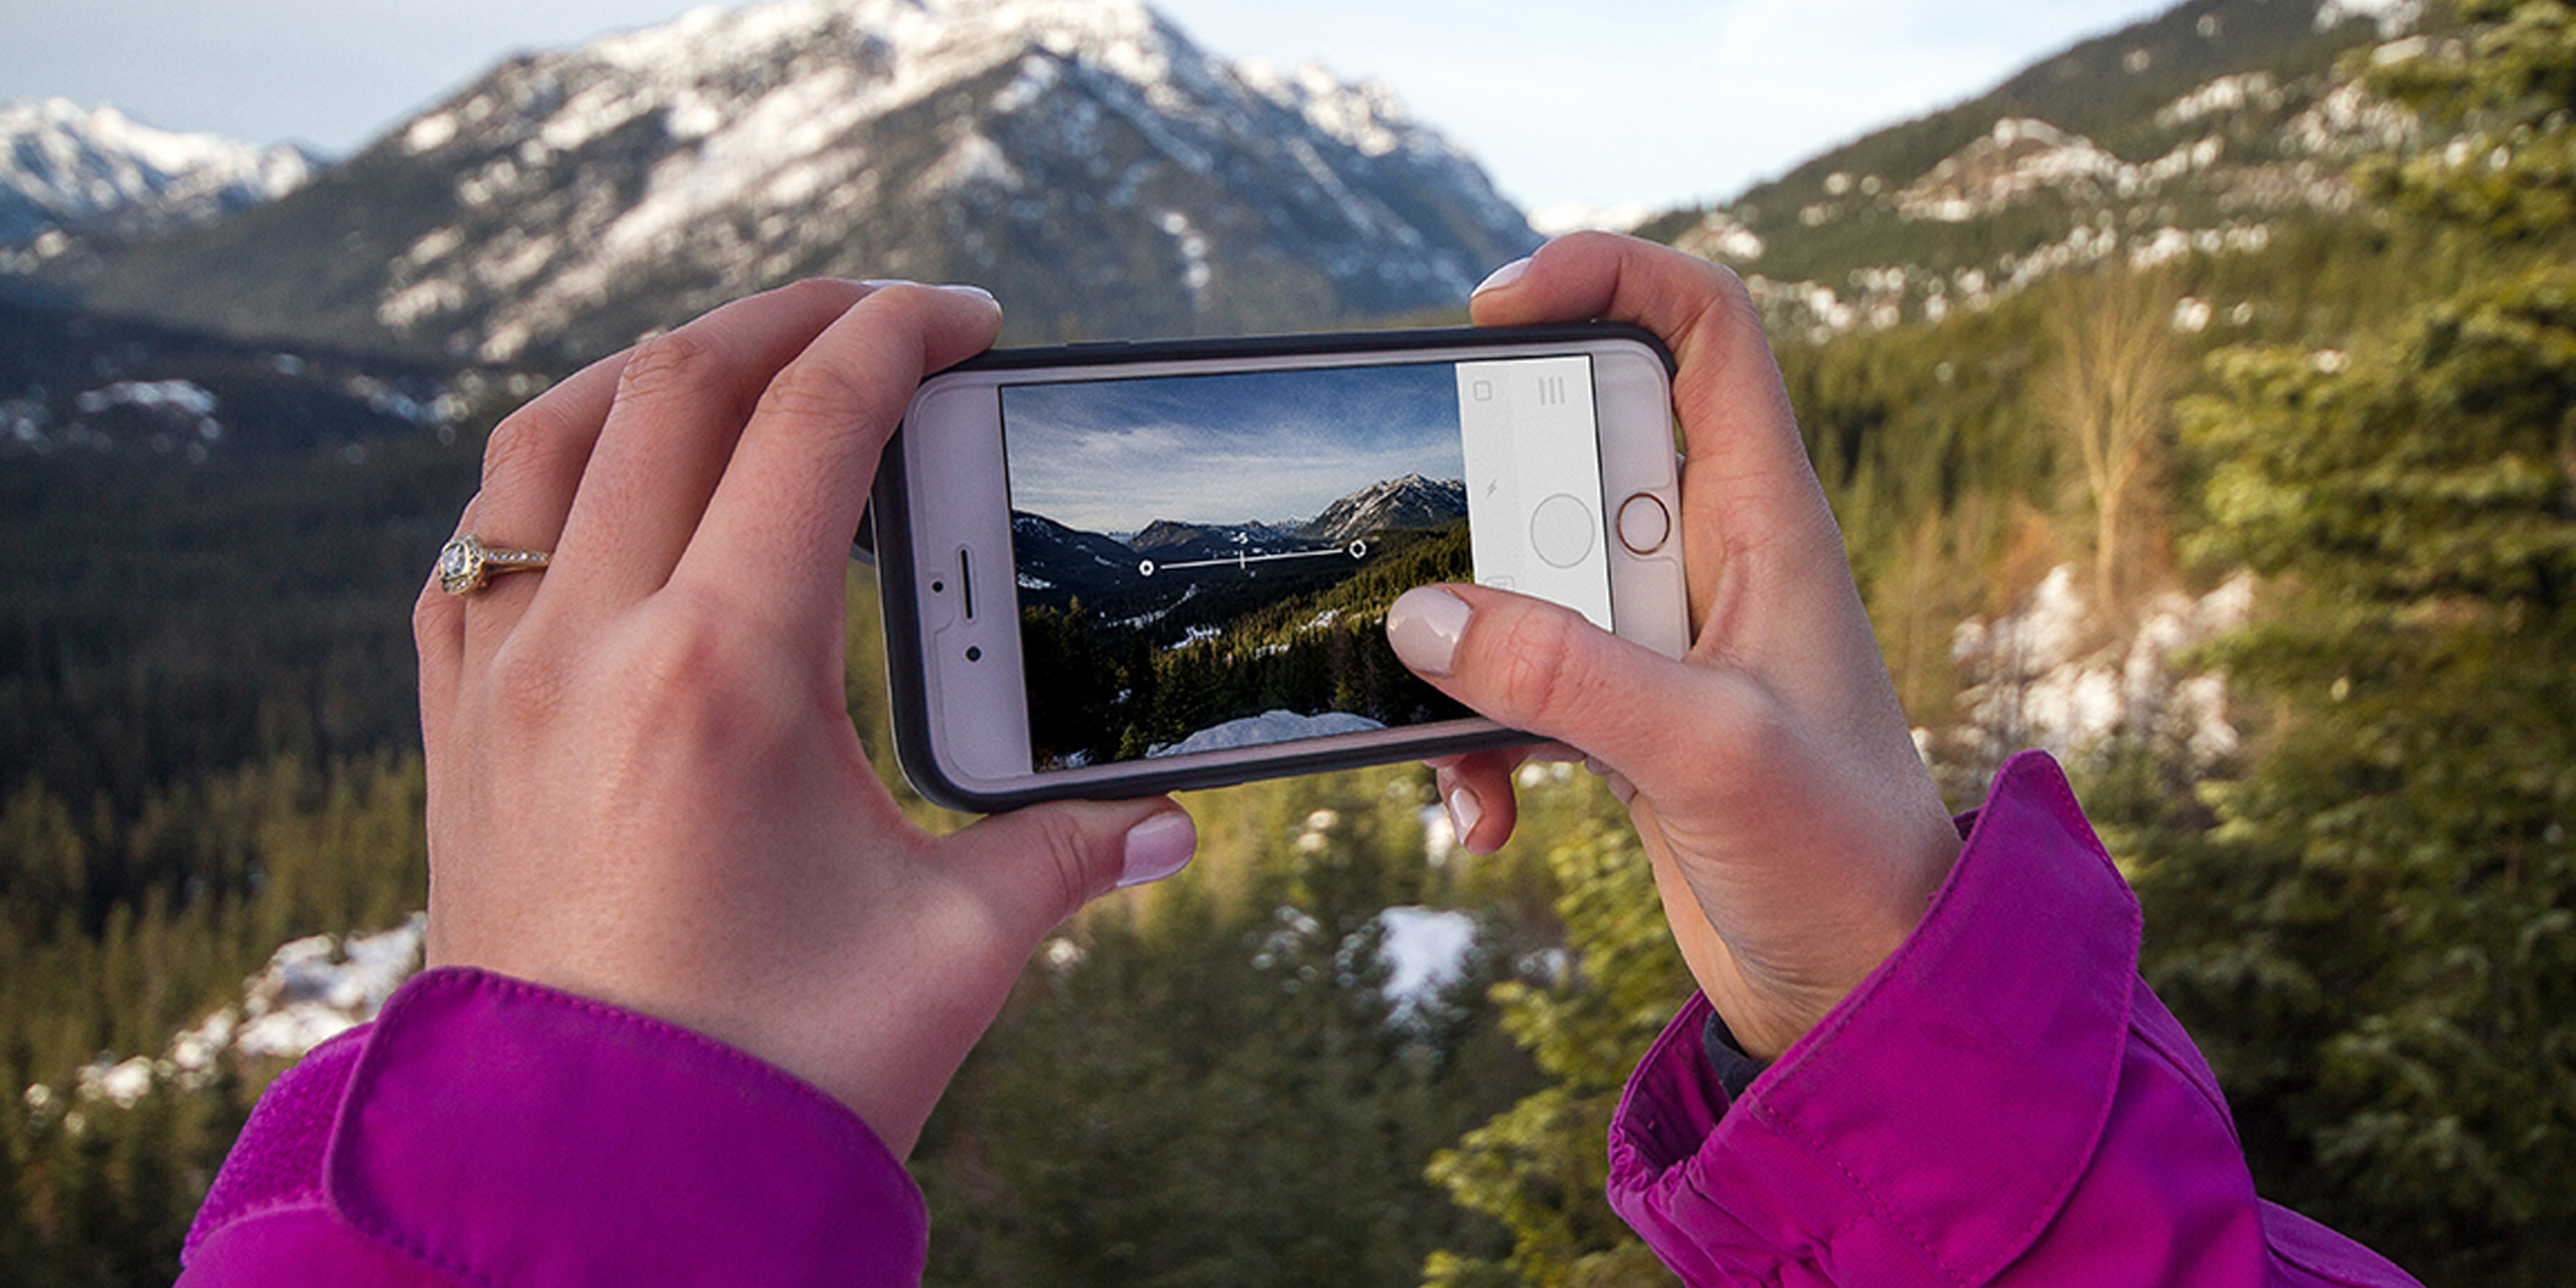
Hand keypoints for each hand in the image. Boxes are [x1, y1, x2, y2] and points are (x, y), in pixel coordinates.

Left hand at [413, 280, 1195, 1154]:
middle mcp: (588, 644)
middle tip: (885, 319)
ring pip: (546, 438)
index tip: (965, 317)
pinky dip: (551, 476)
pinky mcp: (456, 731)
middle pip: (677, 384)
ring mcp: (500, 680)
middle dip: (793, 317)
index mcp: (722, 671)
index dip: (899, 333)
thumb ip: (1070, 855)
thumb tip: (1171, 820)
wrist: (586, 1189)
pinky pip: (477, 544)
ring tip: (749, 366)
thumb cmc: (772, 1074)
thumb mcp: (954, 951)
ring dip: (657, 369)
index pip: (810, 419)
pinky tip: (614, 501)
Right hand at [1388, 234, 1959, 1058]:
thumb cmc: (1840, 859)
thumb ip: (1565, 677)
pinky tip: (1485, 815)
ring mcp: (1661, 638)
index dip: (1610, 277)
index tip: (1497, 308)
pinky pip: (1515, 683)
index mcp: (1768, 519)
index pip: (1704, 329)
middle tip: (1455, 579)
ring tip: (1459, 738)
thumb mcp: (1705, 755)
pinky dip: (1478, 739)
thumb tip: (1424, 619)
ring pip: (1523, 576)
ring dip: (1468, 649)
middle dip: (1489, 510)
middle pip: (1570, 453)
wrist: (1863, 991)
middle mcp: (1710, 558)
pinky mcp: (1623, 715)